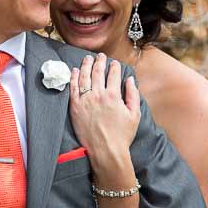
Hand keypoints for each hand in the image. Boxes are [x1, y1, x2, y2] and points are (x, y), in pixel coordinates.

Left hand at [69, 53, 140, 176]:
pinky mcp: (75, 107)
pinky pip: (73, 88)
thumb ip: (133, 95)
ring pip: (84, 77)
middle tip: (100, 56)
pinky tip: (75, 71)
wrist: (105, 151)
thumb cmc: (122, 135)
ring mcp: (85, 101)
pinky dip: (74, 77)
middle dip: (99, 61)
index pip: (113, 74)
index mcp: (113, 96)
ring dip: (86, 65)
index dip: (114, 66)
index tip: (114, 63)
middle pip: (98, 72)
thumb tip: (130, 79)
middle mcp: (98, 95)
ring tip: (87, 59)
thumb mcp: (134, 115)